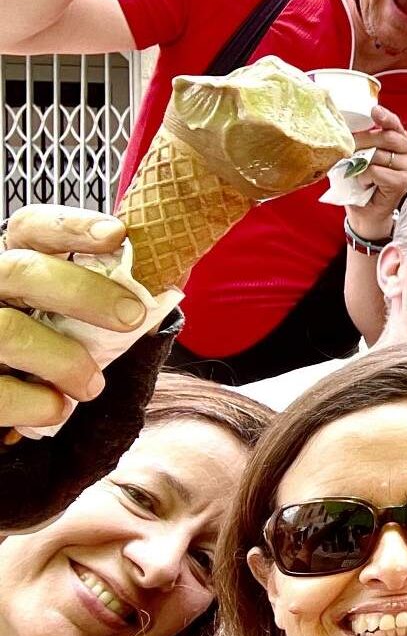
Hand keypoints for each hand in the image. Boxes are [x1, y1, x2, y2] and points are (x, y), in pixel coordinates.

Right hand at [0, 207, 147, 430]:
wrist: (5, 404)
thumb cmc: (40, 359)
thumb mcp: (62, 322)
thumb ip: (96, 304)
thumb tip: (161, 292)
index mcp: (9, 270)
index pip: (30, 230)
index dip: (71, 226)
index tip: (118, 234)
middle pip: (22, 270)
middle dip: (84, 291)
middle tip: (132, 316)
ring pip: (11, 330)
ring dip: (65, 361)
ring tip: (91, 385)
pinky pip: (2, 391)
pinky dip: (40, 404)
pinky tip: (57, 408)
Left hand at [346, 106, 406, 241]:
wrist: (366, 212)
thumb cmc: (363, 181)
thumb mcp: (363, 155)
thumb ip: (364, 141)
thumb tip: (347, 128)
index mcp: (402, 142)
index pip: (394, 124)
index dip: (385, 116)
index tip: (374, 110)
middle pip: (386, 137)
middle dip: (361, 140)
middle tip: (346, 147)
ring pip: (378, 154)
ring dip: (360, 163)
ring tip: (356, 172)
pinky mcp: (403, 182)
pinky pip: (375, 171)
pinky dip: (363, 176)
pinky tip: (363, 183)